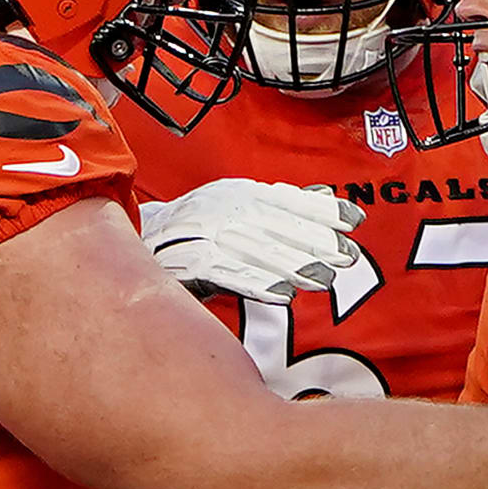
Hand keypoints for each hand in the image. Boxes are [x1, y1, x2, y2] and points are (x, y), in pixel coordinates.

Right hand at [141, 178, 363, 304]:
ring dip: (292, 266)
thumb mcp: (236, 210)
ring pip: (254, 251)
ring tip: (324, 280)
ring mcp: (200, 234)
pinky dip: (255, 283)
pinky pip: (225, 274)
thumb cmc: (194, 231)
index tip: (355, 221)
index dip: (320, 211)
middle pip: (274, 225)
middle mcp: (219, 208)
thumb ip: (279, 206)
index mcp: (236, 193)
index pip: (285, 200)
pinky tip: (283, 295)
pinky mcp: (184, 262)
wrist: (132, 241)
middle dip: (314, 242)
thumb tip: (324, 198)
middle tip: (347, 258)